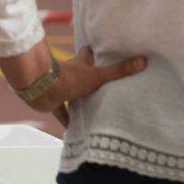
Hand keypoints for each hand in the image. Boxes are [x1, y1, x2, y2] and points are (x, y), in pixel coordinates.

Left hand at [26, 46, 145, 127]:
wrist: (40, 88)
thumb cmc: (68, 78)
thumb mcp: (97, 75)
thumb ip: (118, 71)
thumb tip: (142, 61)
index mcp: (80, 64)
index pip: (88, 54)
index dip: (95, 54)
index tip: (104, 55)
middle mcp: (70, 74)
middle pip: (81, 73)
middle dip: (90, 79)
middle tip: (103, 87)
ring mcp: (60, 87)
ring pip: (71, 93)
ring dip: (79, 100)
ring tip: (93, 109)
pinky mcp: (52, 101)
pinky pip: (61, 112)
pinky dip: (66, 119)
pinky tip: (72, 129)